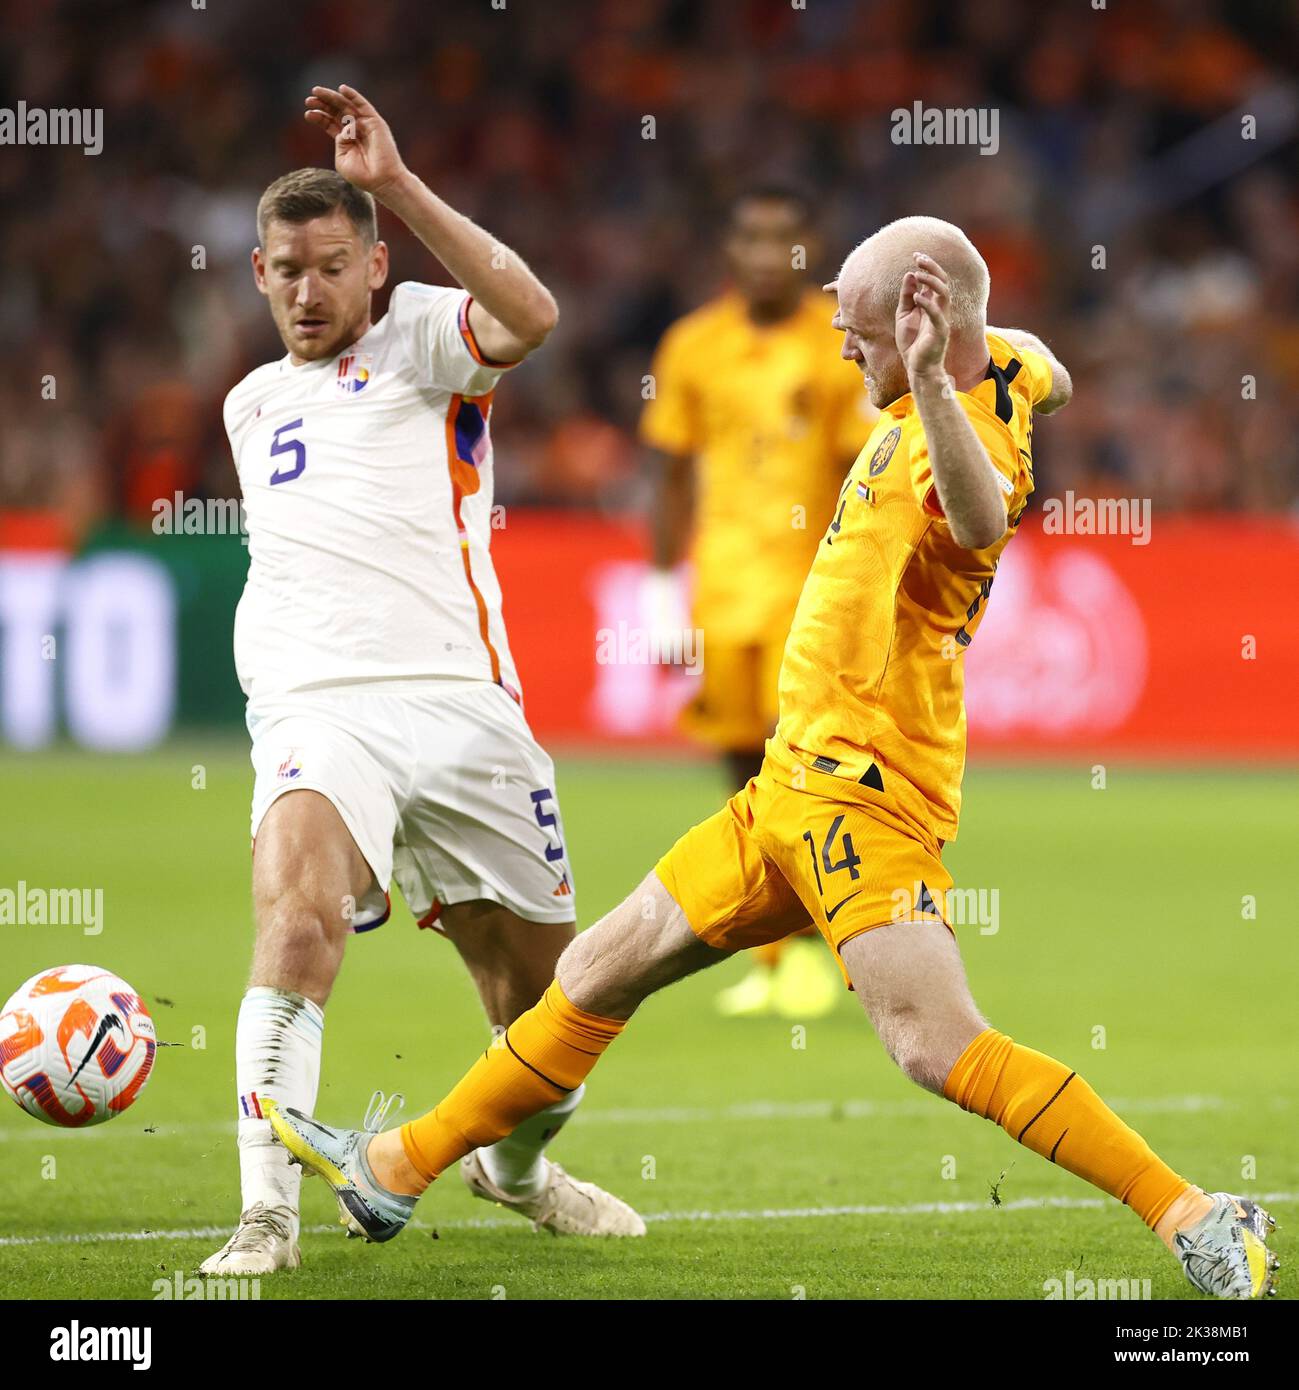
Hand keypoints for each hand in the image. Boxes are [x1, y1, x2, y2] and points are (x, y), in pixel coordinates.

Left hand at [304, 84, 407, 199]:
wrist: (382, 181)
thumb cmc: (363, 176)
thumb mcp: (343, 160)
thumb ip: (339, 142)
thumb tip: (345, 128)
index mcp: (346, 140)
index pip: (330, 123)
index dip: (319, 116)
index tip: (307, 113)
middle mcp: (356, 130)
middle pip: (336, 111)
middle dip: (322, 104)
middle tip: (308, 100)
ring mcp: (366, 125)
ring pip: (346, 106)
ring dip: (331, 97)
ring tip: (316, 91)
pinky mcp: (375, 123)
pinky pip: (363, 105)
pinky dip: (353, 96)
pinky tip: (342, 89)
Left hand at [896, 252, 950, 383]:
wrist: (916, 367)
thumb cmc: (911, 343)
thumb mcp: (904, 315)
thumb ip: (907, 296)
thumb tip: (909, 275)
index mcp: (932, 304)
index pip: (935, 280)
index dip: (927, 266)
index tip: (916, 255)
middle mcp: (940, 309)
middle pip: (943, 282)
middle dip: (932, 267)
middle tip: (919, 257)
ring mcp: (942, 319)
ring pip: (944, 294)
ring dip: (931, 281)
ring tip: (918, 273)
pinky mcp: (940, 332)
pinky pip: (937, 314)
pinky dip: (927, 303)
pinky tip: (916, 296)